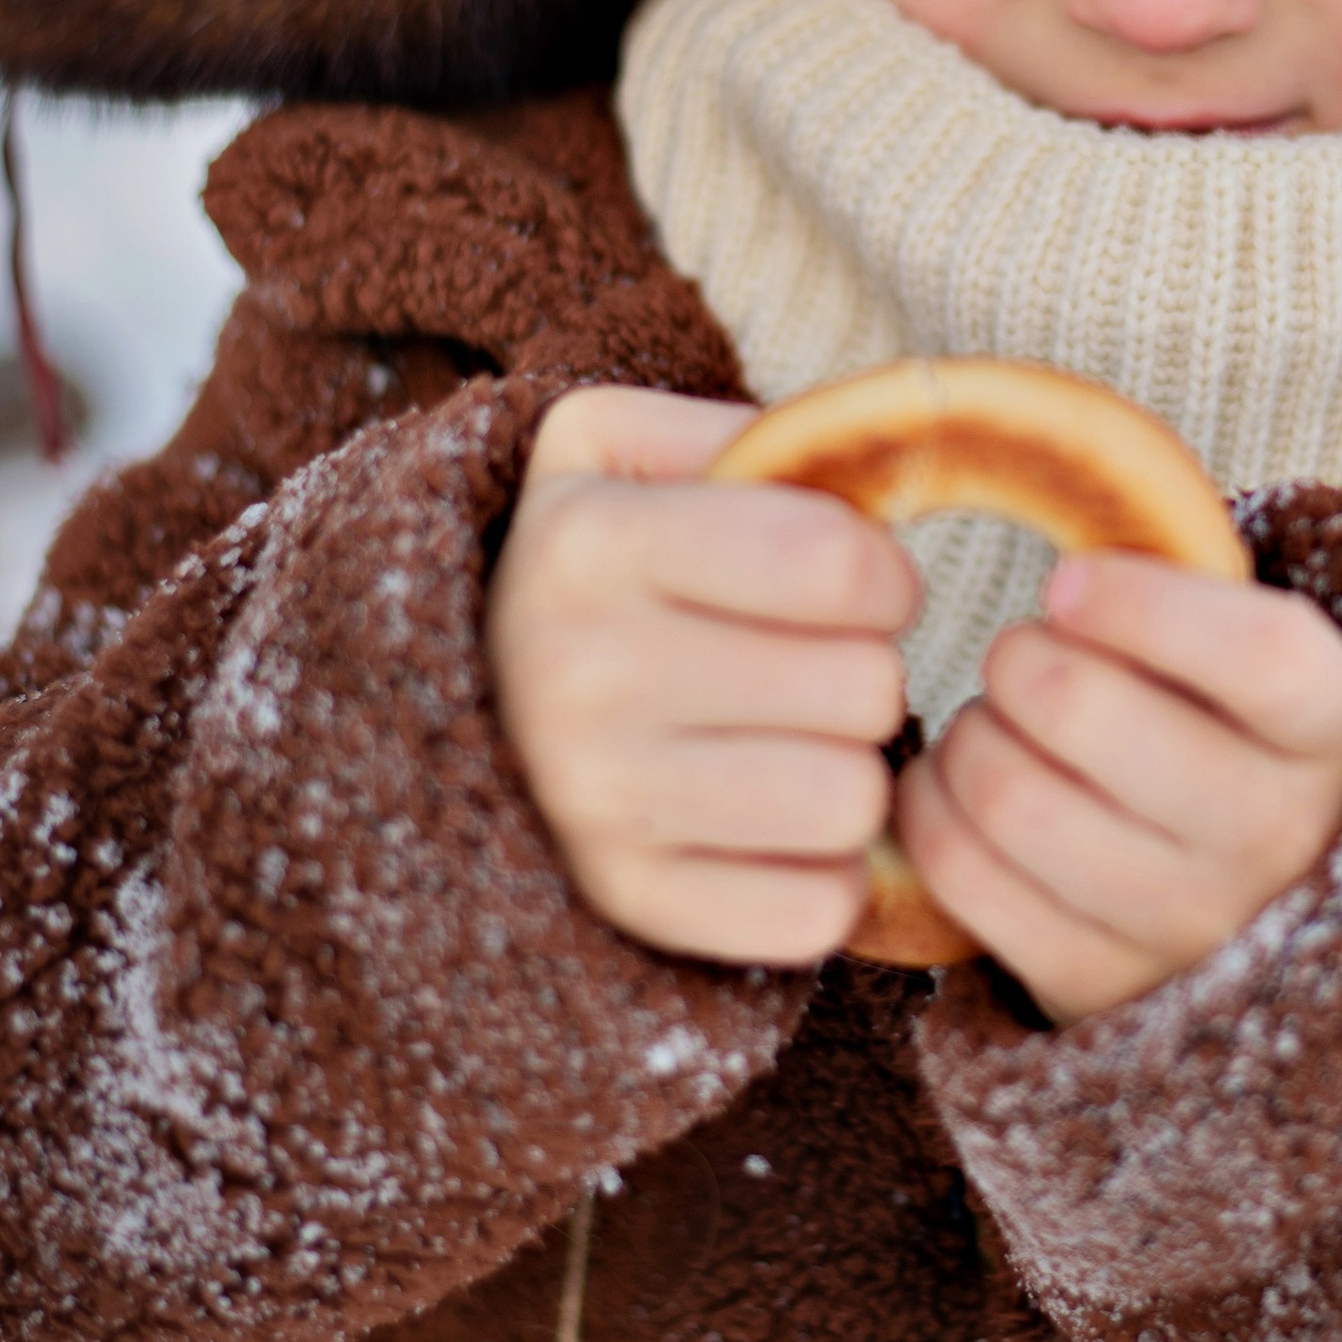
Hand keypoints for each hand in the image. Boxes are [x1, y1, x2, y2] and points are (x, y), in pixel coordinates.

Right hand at [486, 384, 919, 965]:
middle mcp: (574, 679)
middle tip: (809, 667)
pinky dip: (824, 870)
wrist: (458, 699)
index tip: (856, 584)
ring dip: (851, 769)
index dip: (883, 572)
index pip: (837, 564)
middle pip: (865, 688)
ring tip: (793, 740)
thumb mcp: (618, 449)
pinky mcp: (626, 906)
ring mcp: (593, 807)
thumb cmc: (588, 565)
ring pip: (852, 801)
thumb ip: (743, 432)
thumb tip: (870, 463)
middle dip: (865, 668)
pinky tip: (774, 825)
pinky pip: (817, 909)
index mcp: (586, 544)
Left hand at [893, 556, 1341, 1023]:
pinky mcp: (1100, 987)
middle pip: (1080, 709)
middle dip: (1019, 659)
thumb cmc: (1229, 726)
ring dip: (970, 736)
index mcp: (1334, 728)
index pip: (1255, 653)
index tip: (1068, 582)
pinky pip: (964, 874)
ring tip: (997, 725)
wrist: (1261, 894)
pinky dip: (931, 808)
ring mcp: (1192, 927)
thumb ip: (1184, 595)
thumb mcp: (1250, 651)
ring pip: (1008, 796)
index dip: (1139, 604)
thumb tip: (1066, 581)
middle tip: (1023, 657)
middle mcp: (1281, 838)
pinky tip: (960, 785)